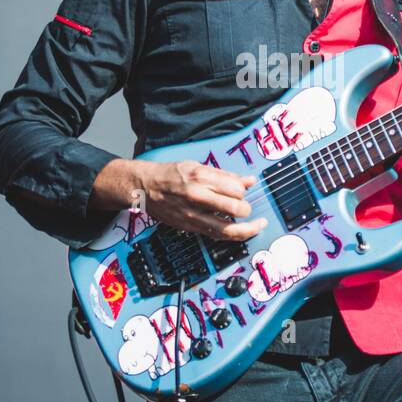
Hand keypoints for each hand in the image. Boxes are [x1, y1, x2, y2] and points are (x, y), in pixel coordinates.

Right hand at [113, 158, 267, 241]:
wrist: (145, 187)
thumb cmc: (170, 175)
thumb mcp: (198, 166)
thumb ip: (226, 175)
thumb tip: (249, 181)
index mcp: (201, 177)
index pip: (236, 189)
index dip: (244, 191)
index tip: (244, 191)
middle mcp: (198, 196)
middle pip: (235, 208)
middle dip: (246, 209)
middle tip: (247, 207)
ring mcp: (193, 214)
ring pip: (227, 229)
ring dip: (247, 229)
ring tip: (257, 226)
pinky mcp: (189, 226)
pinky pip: (215, 235)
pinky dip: (230, 235)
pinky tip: (238, 232)